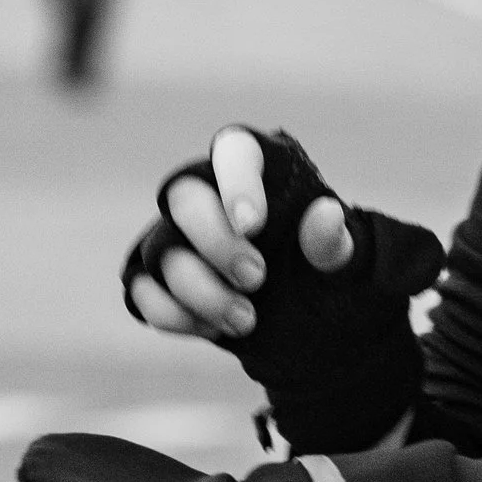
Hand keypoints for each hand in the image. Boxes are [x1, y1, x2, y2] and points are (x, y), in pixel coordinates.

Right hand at [123, 125, 352, 342]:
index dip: (236, 183)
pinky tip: (212, 330)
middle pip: (185, 198)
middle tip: (257, 279)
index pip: (235, 151)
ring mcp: (176, 237)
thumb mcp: (338, 262)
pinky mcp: (157, 278)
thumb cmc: (319, 271)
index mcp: (258, 172)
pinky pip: (142, 290)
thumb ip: (331, 241)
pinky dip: (173, 314)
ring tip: (247, 319)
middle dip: (216, 243)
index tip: (255, 226)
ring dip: (202, 291)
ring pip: (162, 250)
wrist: (303, 317)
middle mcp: (208, 195)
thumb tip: (328, 214)